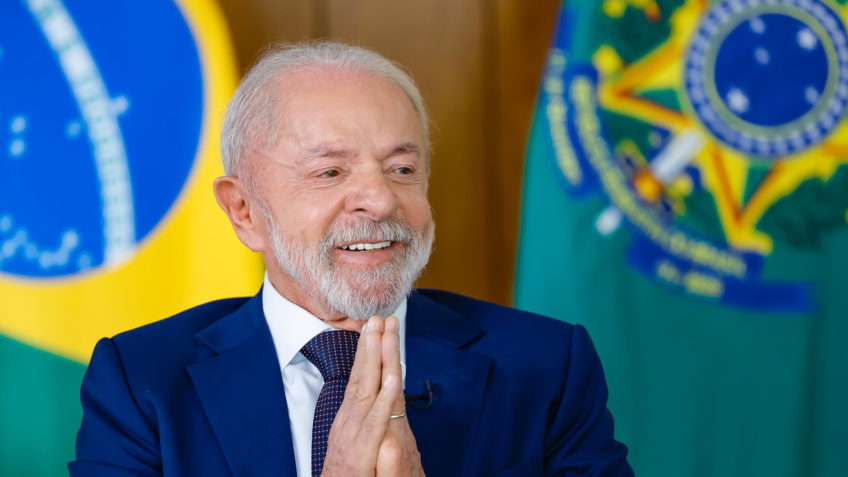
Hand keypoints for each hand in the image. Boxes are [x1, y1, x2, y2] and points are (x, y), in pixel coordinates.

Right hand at [321, 316, 423, 476]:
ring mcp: (355, 435)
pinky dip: (384, 398)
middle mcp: (350, 421)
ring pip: (368, 389)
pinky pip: (377, 421)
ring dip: (376, 359)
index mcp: (352, 419)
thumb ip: (371, 424)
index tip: (378, 328)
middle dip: (373, 345)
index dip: (371, 352)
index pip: (363, 379)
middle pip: (364, 376)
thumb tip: (380, 400)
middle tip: (379, 317)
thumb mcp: (361, 447)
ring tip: (381, 332)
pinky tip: (392, 377)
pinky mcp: (362, 452)